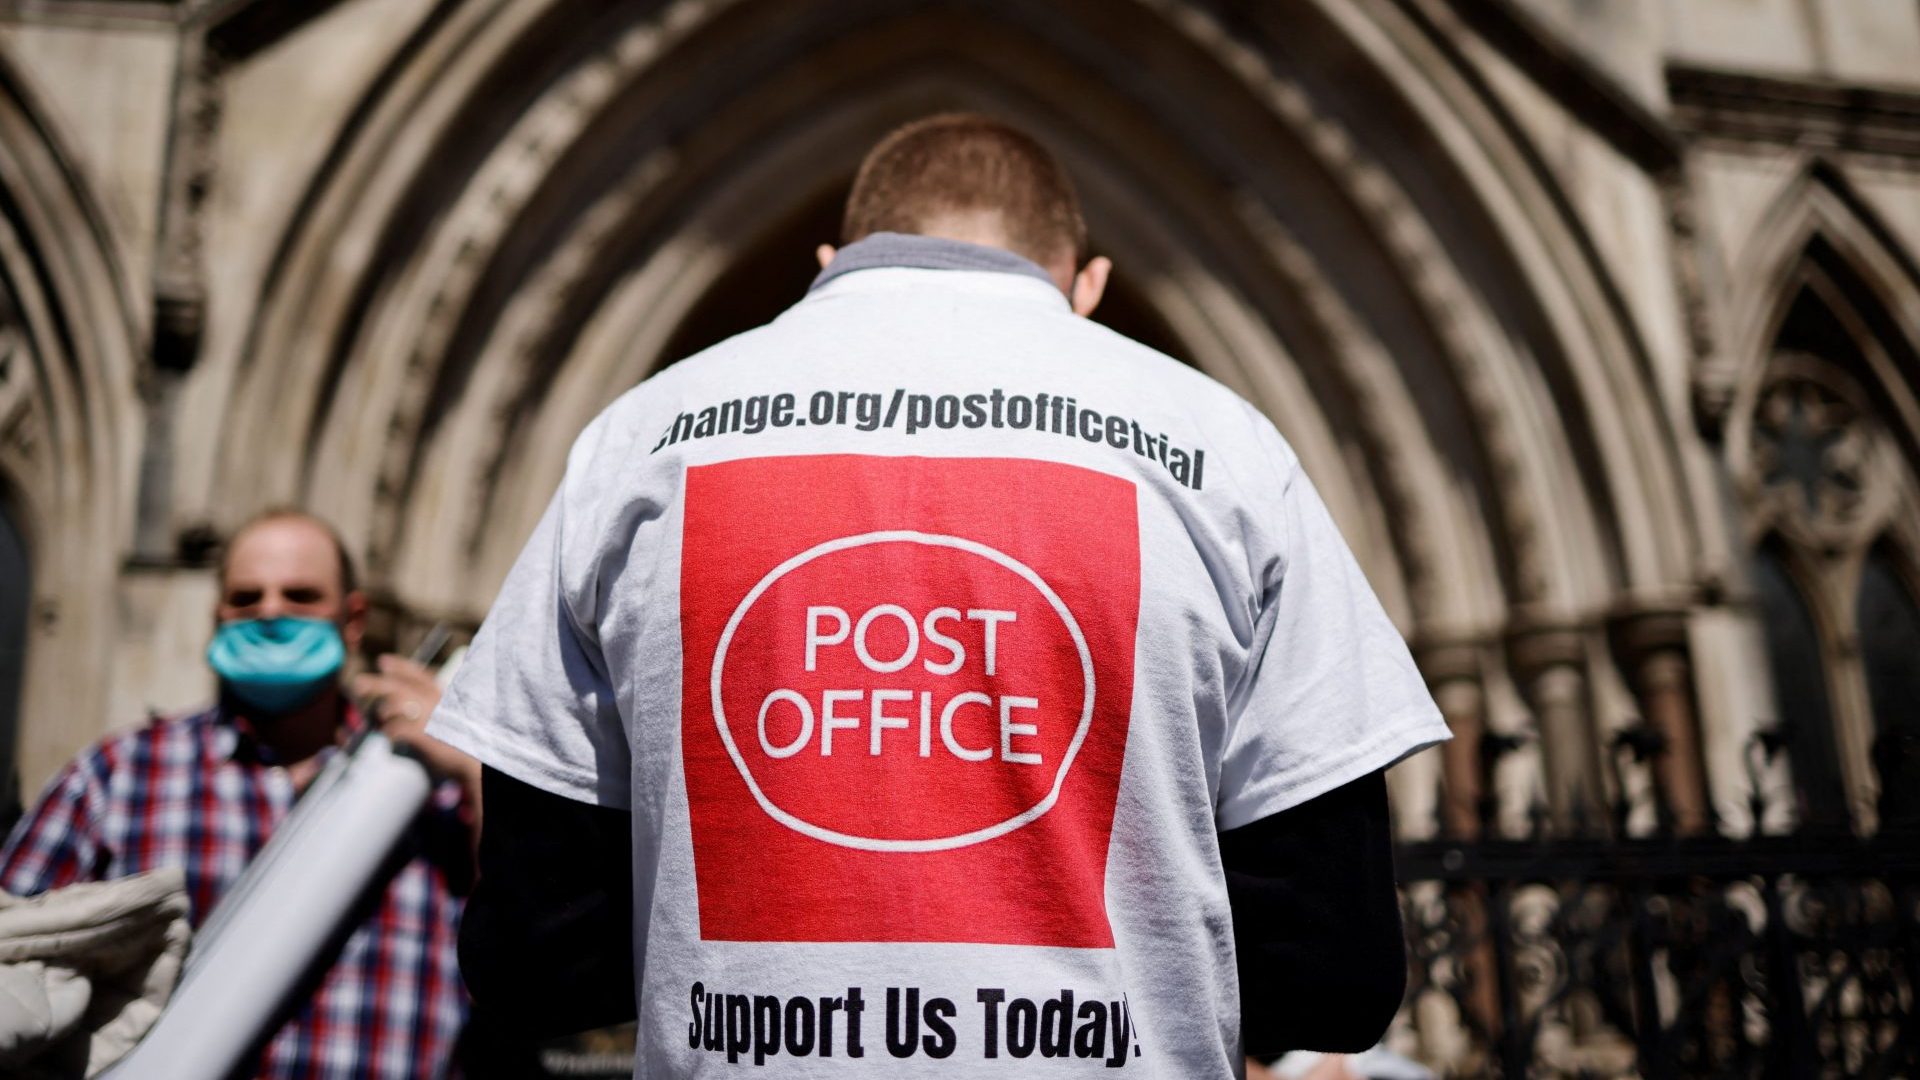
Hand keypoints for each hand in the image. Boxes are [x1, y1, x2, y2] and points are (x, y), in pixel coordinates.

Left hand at [354, 655, 479, 790]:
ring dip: (383, 712)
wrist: (480, 764)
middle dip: (376, 683)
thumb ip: (439, 709)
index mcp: (445, 695)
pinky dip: (390, 733)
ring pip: (393, 706)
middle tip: (358, 683)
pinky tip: (390, 737)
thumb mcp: (457, 718)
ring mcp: (427, 717)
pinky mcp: (421, 734)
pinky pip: (395, 730)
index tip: (383, 661)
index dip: (400, 667)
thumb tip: (416, 707)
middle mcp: (435, 701)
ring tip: (380, 717)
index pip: (419, 675)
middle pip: (398, 687)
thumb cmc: (470, 745)